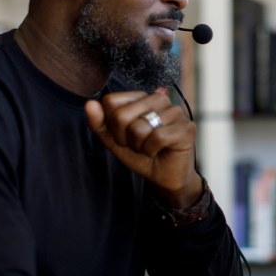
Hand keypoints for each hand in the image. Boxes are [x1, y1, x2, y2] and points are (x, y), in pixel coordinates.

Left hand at [85, 91, 198, 205]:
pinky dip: (152, 150)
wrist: (164, 178)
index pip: (111, 101)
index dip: (113, 125)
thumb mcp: (116, 141)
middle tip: (139, 145)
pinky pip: (158, 137)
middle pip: (122, 115)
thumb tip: (89, 104)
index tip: (125, 136)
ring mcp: (175, 112)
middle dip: (126, 138)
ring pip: (140, 127)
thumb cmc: (143, 156)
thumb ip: (100, 123)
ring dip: (140, 146)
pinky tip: (159, 151)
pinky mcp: (186, 127)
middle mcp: (160, 99)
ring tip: (150, 148)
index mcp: (141, 97)